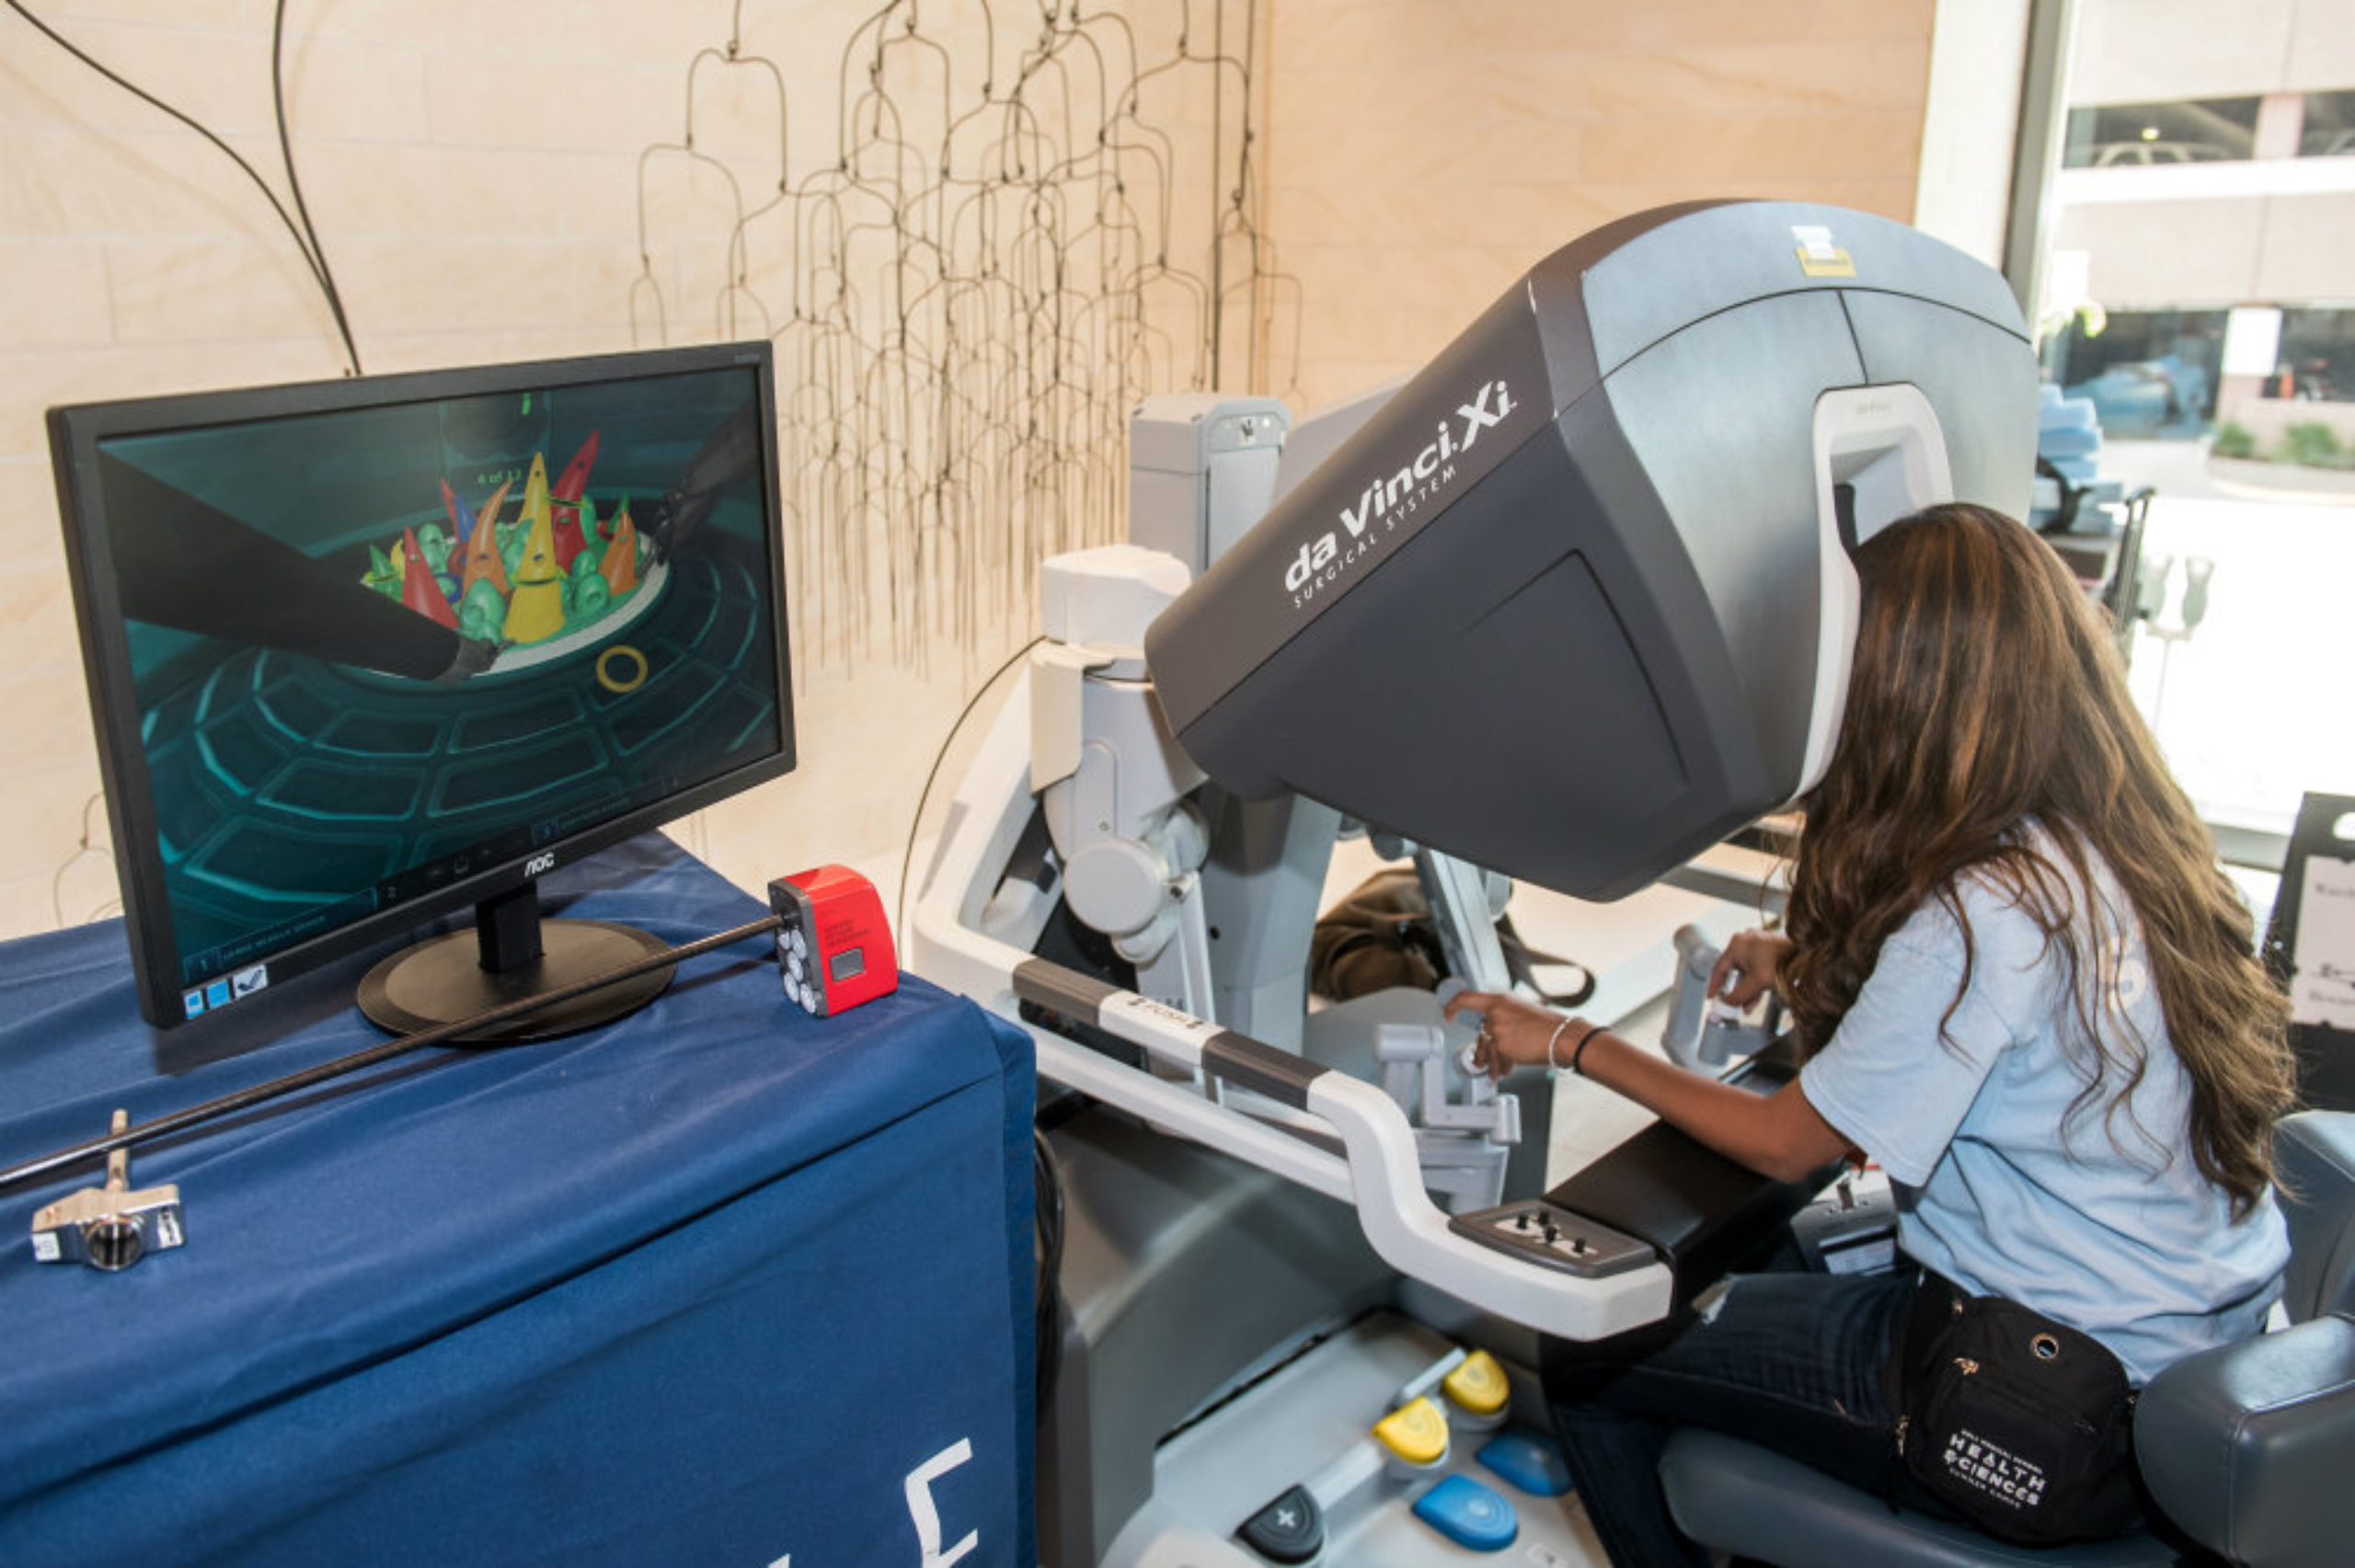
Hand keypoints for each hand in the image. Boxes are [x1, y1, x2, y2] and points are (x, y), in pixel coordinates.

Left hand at [1442, 990, 1590, 1081]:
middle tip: (1479, 1060)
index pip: (1466, 998)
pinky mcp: (1502, 1047)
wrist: (1561, 1036)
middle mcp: (1495, 1014)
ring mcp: (1497, 1030)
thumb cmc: (1548, 1025)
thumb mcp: (1522, 1012)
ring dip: (1490, 1064)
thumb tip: (1496, 1031)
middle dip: (1481, 1051)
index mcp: (1499, 1000)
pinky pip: (1496, 1061)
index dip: (1453, 1006)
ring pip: (1486, 1051)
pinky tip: (1503, 1073)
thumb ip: (1504, 1018)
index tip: (1448, 1014)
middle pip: (1479, 1034)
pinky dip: (1501, 1069)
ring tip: (1492, 1072)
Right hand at [1707, 929, 1791, 1009]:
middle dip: (1734, 991)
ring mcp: (1757, 944)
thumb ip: (1738, 996)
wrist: (1808, 956)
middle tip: (1730, 1004)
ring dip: (1746, 990)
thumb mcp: (1756, 983)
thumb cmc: (1783, 962)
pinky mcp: (1768, 950)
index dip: (1715, 986)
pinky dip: (1755, 983)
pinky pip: (1756, 969)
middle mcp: (1745, 941)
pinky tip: (1756, 998)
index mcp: (1737, 945)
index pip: (1719, 968)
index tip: (1712, 997)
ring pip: (1746, 972)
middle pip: (1734, 971)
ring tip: (1746, 1006)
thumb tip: (1726, 1004)